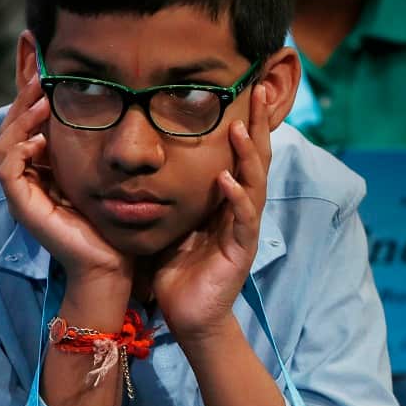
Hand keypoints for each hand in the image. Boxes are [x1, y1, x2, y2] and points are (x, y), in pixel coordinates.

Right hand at [0, 75, 130, 283]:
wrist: (110, 263)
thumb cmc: (112, 221)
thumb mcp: (103, 171)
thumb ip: (95, 144)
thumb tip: (108, 106)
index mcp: (43, 166)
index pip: (29, 120)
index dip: (28, 88)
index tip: (35, 54)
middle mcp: (28, 176)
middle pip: (12, 125)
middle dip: (22, 93)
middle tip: (38, 68)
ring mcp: (21, 191)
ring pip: (5, 142)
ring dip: (21, 117)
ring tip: (41, 97)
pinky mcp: (22, 205)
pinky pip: (8, 169)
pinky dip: (20, 149)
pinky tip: (39, 137)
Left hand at [152, 96, 270, 342]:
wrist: (189, 317)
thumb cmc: (179, 272)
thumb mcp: (173, 222)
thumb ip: (173, 194)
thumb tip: (147, 159)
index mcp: (227, 202)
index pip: (240, 154)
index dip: (244, 122)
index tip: (244, 88)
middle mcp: (242, 211)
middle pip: (257, 160)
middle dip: (258, 125)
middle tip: (258, 91)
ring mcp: (245, 231)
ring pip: (255, 185)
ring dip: (249, 157)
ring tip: (240, 129)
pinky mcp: (241, 253)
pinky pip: (243, 222)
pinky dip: (237, 200)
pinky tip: (228, 181)